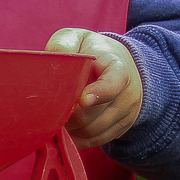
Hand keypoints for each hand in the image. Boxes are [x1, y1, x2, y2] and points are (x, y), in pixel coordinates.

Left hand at [46, 28, 141, 147]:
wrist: (120, 63)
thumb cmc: (93, 51)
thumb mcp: (79, 38)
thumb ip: (64, 44)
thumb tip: (51, 59)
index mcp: (117, 66)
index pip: (115, 82)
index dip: (99, 93)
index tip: (82, 100)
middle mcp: (128, 93)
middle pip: (95, 114)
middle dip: (69, 114)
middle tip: (51, 108)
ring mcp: (126, 113)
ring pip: (92, 131)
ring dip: (70, 129)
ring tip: (56, 116)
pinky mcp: (120, 129)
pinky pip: (95, 142)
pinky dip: (76, 139)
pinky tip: (65, 128)